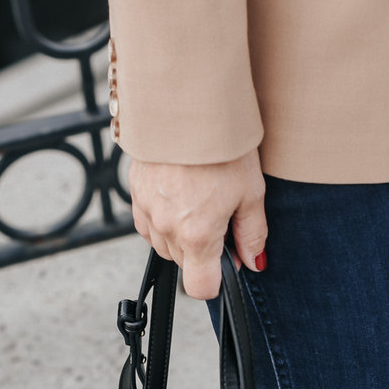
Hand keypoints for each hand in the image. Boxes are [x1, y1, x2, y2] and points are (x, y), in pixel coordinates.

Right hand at [127, 149, 267, 298]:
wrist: (184, 101)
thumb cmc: (222, 145)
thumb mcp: (250, 191)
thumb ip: (251, 233)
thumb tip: (254, 262)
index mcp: (197, 235)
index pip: (201, 288)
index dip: (218, 280)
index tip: (229, 260)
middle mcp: (166, 228)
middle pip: (184, 264)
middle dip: (203, 251)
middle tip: (219, 216)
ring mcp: (146, 210)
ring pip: (163, 244)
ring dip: (181, 235)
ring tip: (198, 200)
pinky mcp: (133, 191)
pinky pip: (147, 222)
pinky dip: (162, 217)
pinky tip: (179, 194)